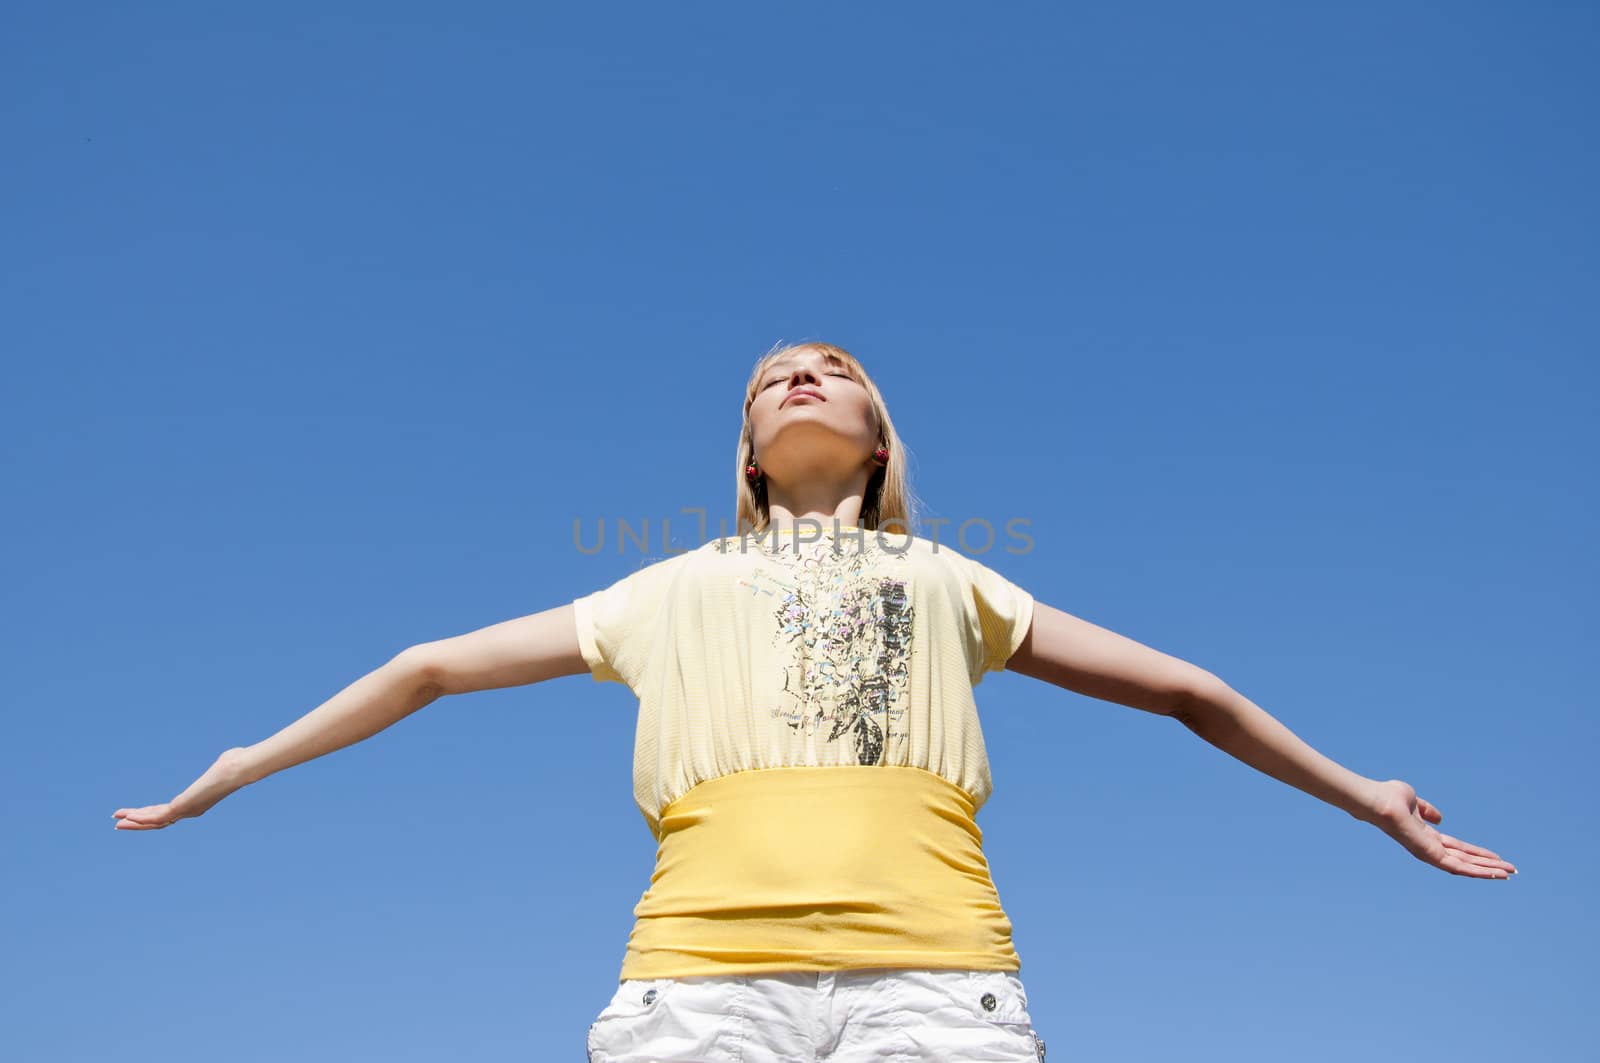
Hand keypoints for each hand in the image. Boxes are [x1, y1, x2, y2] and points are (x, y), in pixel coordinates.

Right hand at [113, 747, 252, 830]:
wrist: (241, 767)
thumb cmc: (237, 763)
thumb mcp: (224, 765)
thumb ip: (222, 764)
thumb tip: (229, 757)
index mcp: (197, 802)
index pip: (168, 812)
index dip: (150, 813)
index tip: (135, 813)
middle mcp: (191, 810)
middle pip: (158, 821)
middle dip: (138, 821)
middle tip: (120, 822)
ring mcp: (187, 810)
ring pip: (155, 822)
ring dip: (135, 822)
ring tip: (117, 822)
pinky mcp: (184, 806)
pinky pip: (158, 817)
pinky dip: (142, 818)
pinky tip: (128, 817)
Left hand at [1364, 778, 1517, 878]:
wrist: (1378, 801)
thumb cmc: (1390, 797)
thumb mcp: (1415, 801)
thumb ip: (1426, 810)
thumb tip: (1439, 818)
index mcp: (1427, 836)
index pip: (1458, 848)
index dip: (1478, 853)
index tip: (1497, 857)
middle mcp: (1430, 847)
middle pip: (1465, 860)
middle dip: (1488, 865)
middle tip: (1511, 870)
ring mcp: (1429, 853)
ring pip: (1465, 866)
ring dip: (1488, 871)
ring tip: (1509, 873)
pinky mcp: (1429, 855)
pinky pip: (1457, 867)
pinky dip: (1476, 871)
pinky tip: (1493, 874)